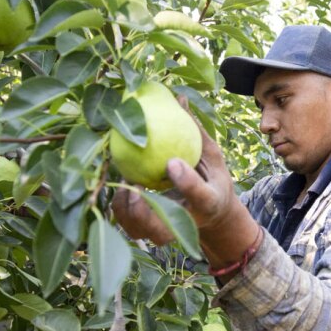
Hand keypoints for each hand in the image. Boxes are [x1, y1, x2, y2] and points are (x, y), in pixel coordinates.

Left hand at [113, 99, 260, 268]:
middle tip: (136, 186)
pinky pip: (125, 222)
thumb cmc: (211, 179)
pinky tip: (119, 181)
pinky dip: (118, 204)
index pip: (198, 195)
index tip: (171, 162)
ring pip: (138, 230)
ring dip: (126, 207)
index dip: (185, 181)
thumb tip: (177, 97)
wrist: (212, 215)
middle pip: (162, 230)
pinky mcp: (148, 232)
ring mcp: (165, 232)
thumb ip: (195, 132)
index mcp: (208, 203)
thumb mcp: (212, 156)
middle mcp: (186, 224)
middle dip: (144, 212)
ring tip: (126, 179)